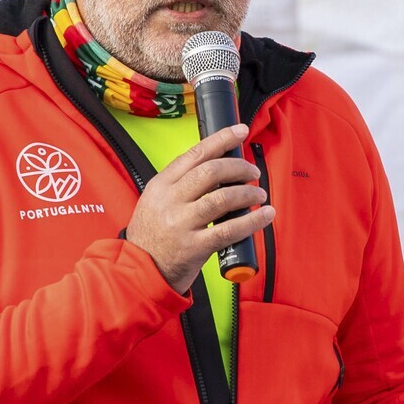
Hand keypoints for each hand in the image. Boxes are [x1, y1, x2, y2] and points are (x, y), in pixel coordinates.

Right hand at [125, 123, 272, 293]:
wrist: (138, 272)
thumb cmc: (152, 235)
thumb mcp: (155, 201)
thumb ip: (180, 185)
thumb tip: (219, 167)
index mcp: (161, 185)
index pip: (195, 154)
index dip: (221, 139)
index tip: (241, 131)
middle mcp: (170, 201)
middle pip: (211, 172)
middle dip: (239, 167)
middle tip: (252, 171)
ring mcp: (181, 224)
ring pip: (222, 198)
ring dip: (247, 193)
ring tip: (259, 194)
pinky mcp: (194, 247)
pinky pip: (229, 230)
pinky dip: (252, 220)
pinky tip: (265, 215)